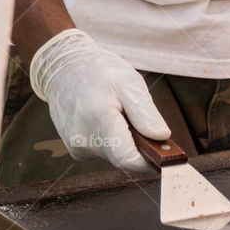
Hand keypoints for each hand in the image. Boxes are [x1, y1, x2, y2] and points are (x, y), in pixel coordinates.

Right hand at [29, 29, 170, 171]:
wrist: (63, 69)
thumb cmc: (99, 71)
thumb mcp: (128, 81)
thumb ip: (145, 111)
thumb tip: (162, 136)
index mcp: (98, 118)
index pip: (127, 159)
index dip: (151, 161)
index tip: (167, 154)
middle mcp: (83, 140)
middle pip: (125, 157)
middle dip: (141, 144)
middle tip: (141, 117)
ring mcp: (77, 147)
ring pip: (116, 155)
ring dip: (127, 139)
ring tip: (120, 112)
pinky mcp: (76, 150)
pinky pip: (106, 151)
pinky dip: (115, 139)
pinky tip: (108, 118)